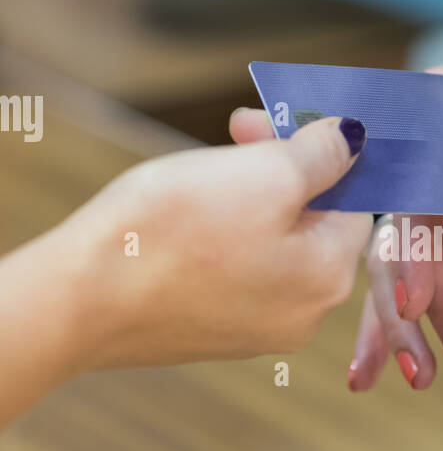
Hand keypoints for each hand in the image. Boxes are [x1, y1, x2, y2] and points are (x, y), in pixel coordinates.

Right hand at [51, 115, 370, 370]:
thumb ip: (321, 155)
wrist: (80, 298)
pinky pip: (235, 269)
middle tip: (235, 127)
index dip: (318, 149)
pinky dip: (220, 234)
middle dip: (280, 166)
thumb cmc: (172, 234)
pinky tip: (184, 215)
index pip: (354, 200)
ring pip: (272, 242)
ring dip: (248, 195)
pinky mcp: (210, 331)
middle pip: (313, 221)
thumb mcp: (262, 173)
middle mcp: (303, 315)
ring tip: (204, 169)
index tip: (273, 118)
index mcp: (329, 276)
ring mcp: (255, 329)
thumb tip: (354, 140)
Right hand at [343, 59, 442, 388]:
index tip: (410, 280)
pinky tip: (399, 370)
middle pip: (397, 224)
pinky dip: (414, 326)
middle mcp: (428, 151)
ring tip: (422, 377)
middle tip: (417, 338)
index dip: (406, 216)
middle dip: (400, 288)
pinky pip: (425, 283)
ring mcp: (437, 197)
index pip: (411, 160)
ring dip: (405, 322)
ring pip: (402, 265)